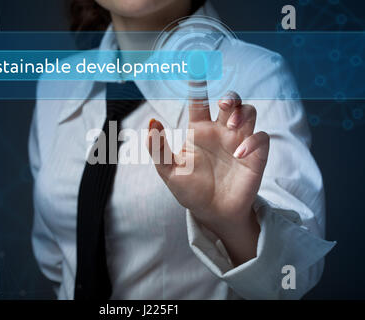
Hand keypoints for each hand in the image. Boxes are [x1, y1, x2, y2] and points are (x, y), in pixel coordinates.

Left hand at [146, 86, 269, 265]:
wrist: (212, 214)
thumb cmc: (190, 191)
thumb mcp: (169, 172)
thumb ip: (158, 149)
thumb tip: (151, 123)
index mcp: (198, 131)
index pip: (199, 101)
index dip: (198, 85)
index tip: (197, 66)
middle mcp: (220, 132)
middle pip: (231, 101)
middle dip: (231, 97)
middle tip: (224, 105)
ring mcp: (238, 142)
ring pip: (249, 112)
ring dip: (243, 113)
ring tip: (232, 126)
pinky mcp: (255, 156)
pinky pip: (262, 137)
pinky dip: (253, 140)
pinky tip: (239, 153)